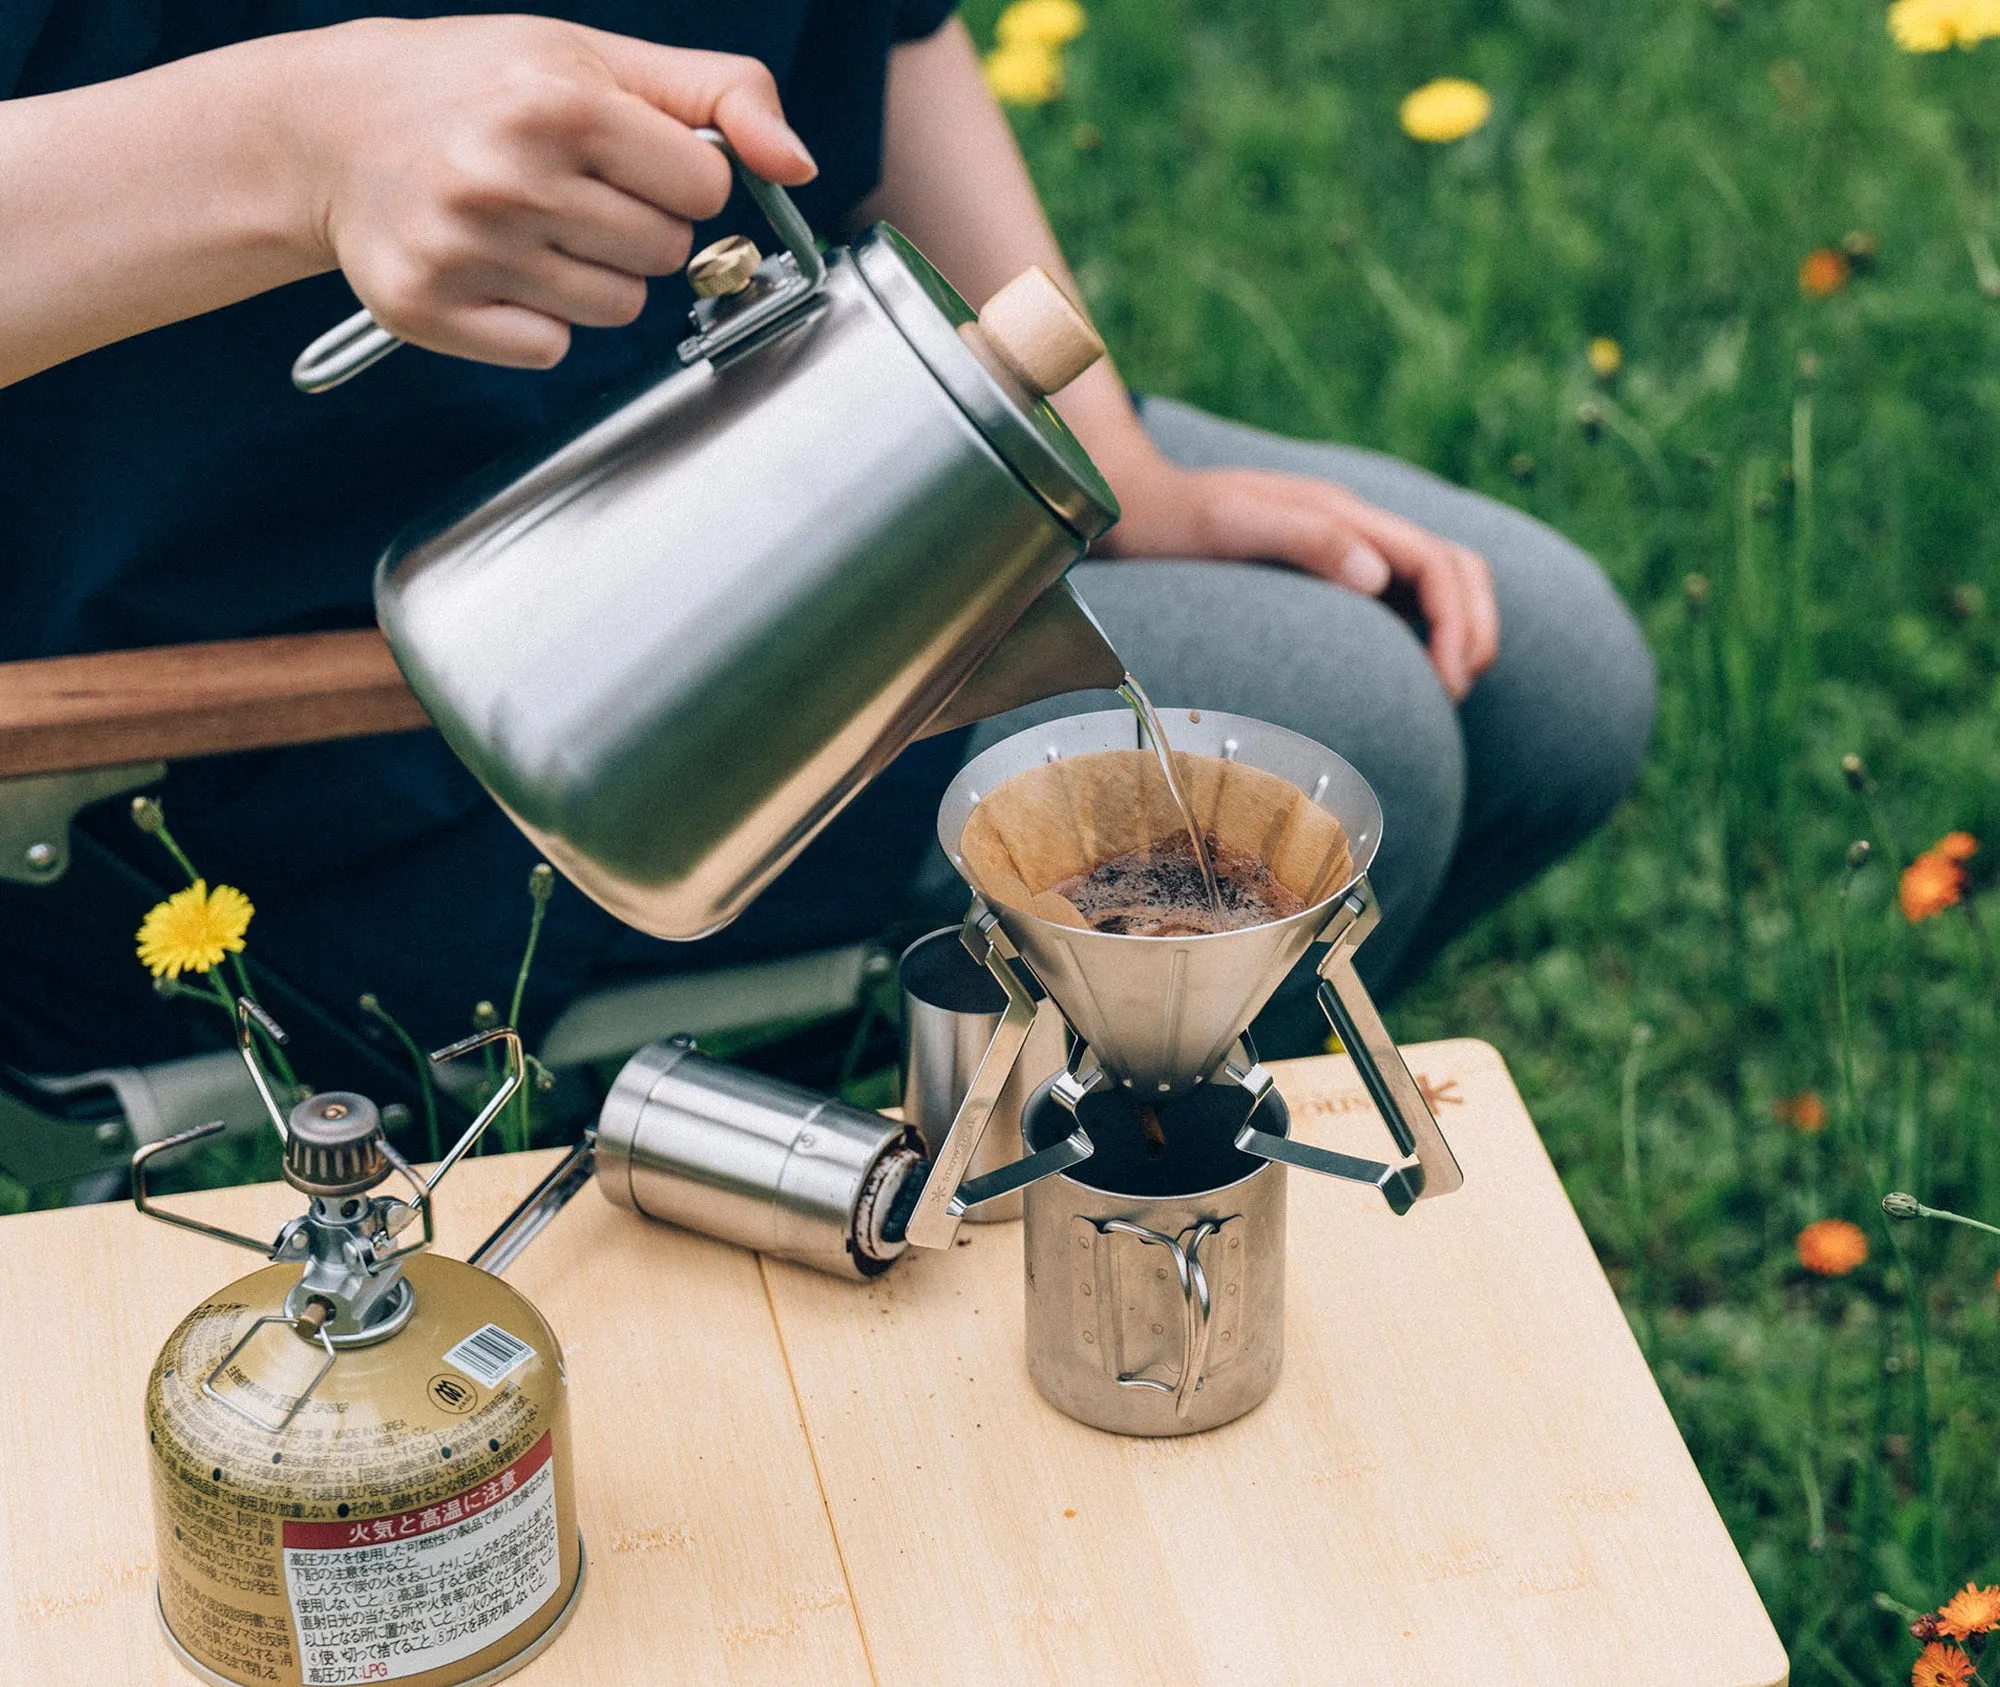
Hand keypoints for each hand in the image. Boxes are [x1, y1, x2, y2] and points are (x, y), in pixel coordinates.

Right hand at [288, 17, 817, 368]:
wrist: (334, 126)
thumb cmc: (484, 89)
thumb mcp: (600, 59)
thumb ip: (720, 95)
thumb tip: (796, 165)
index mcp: (559, 103)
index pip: (704, 190)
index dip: (678, 178)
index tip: (629, 159)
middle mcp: (506, 175)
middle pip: (668, 255)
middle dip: (637, 227)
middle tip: (571, 191)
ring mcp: (465, 248)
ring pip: (619, 310)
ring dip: (594, 277)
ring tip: (532, 225)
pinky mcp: (429, 308)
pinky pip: (549, 348)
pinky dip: (537, 320)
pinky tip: (496, 269)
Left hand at [1094, 451, 1499, 699]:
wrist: (1130, 508)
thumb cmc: (1172, 523)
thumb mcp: (1229, 525)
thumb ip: (1304, 539)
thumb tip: (1376, 578)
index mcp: (1341, 512)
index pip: (1435, 562)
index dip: (1459, 622)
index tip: (1449, 682)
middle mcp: (1354, 524)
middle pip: (1455, 568)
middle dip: (1474, 629)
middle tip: (1456, 694)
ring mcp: (1344, 545)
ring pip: (1438, 581)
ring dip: (1458, 630)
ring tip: (1445, 691)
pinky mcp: (1328, 570)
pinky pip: (1400, 599)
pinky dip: (1424, 634)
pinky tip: (1406, 677)